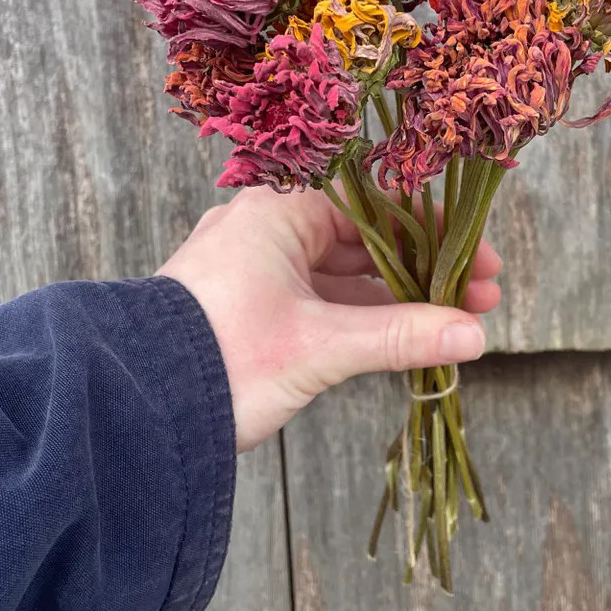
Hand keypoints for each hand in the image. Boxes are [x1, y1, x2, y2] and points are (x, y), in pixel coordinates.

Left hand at [159, 188, 502, 451]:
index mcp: (278, 211)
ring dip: (397, 297)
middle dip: (426, 269)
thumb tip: (473, 336)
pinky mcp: (246, 307)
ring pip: (343, 273)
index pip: (377, 204)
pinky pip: (318, 299)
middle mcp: (265, 227)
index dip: (436, 233)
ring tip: (454, 322)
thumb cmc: (221, 359)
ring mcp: (254, 268)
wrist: (129, 406)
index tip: (480, 263)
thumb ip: (400, 337)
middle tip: (482, 298)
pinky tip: (402, 337)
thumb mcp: (320, 347)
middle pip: (366, 238)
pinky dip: (361, 317)